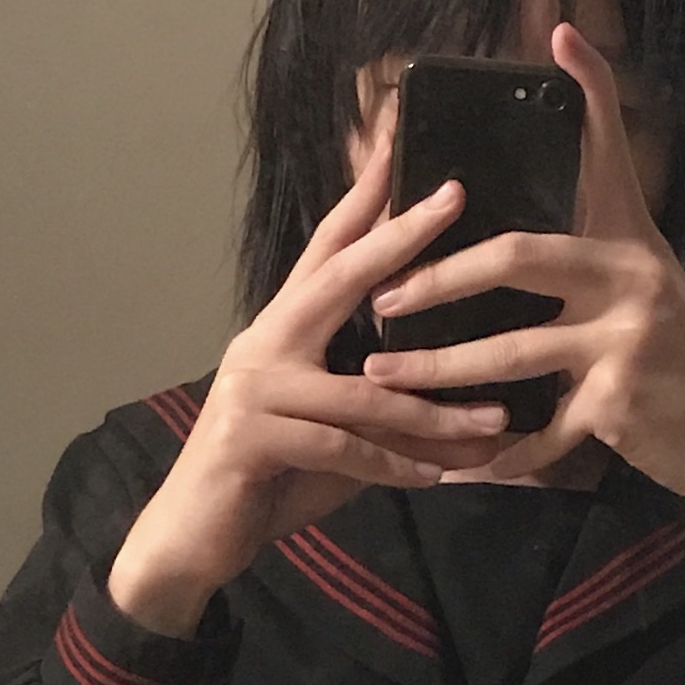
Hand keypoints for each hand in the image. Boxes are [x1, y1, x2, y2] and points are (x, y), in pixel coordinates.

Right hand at [106, 130, 508, 634]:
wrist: (189, 541)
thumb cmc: (265, 483)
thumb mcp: (331, 435)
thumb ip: (375, 405)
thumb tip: (452, 399)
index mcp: (281, 331)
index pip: (326, 251)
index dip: (362, 199)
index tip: (398, 143)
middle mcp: (264, 344)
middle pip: (338, 278)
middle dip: (400, 237)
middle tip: (454, 198)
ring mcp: (254, 388)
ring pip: (363, 390)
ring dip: (434, 413)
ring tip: (495, 421)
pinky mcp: (251, 438)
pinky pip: (339, 447)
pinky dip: (391, 467)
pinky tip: (434, 480)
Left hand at [364, 22, 684, 564]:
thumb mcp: (659, 296)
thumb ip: (600, 266)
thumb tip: (527, 253)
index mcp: (634, 242)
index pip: (610, 150)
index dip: (592, 89)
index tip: (560, 36)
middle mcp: (632, 277)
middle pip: (516, 256)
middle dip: (438, 275)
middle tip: (383, 294)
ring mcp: (626, 340)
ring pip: (510, 351)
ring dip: (437, 369)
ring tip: (381, 374)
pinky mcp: (619, 404)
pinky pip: (538, 432)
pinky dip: (493, 455)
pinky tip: (453, 466)